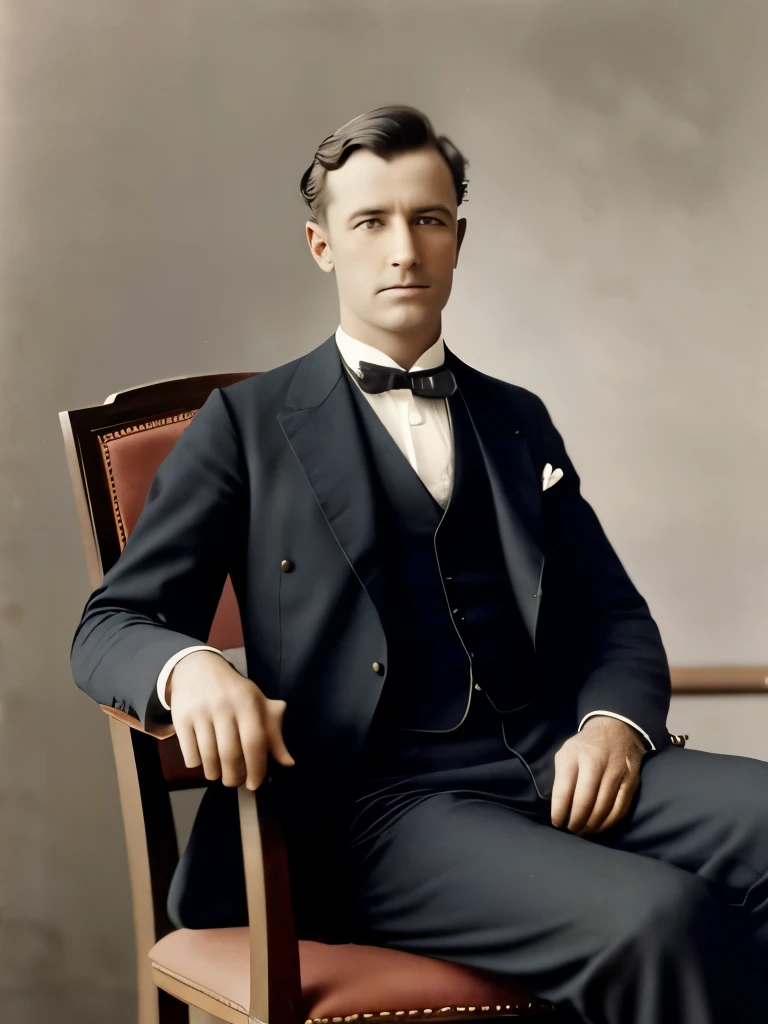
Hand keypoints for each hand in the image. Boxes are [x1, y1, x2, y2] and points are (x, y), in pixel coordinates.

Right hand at [166, 650, 294, 790]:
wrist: (197, 668)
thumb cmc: (233, 691)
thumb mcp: (257, 703)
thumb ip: (273, 732)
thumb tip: (288, 762)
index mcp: (247, 702)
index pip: (255, 742)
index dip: (257, 768)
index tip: (254, 784)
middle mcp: (224, 706)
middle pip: (230, 754)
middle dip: (233, 777)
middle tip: (235, 782)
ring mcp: (201, 712)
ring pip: (208, 757)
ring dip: (215, 774)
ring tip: (219, 774)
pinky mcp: (180, 718)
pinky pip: (190, 754)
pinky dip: (197, 765)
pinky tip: (203, 762)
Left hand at [550, 716, 645, 835]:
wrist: (617, 729)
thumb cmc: (585, 747)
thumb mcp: (566, 753)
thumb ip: (561, 777)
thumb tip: (559, 808)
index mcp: (574, 756)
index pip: (564, 790)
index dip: (559, 811)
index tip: (556, 822)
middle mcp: (596, 763)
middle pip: (584, 802)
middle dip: (575, 821)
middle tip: (571, 830)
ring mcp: (616, 773)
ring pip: (603, 808)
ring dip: (591, 825)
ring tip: (583, 831)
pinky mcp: (631, 782)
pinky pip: (620, 809)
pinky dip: (609, 823)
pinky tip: (600, 827)